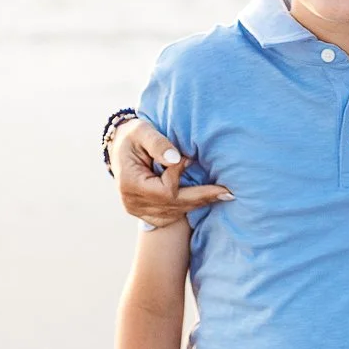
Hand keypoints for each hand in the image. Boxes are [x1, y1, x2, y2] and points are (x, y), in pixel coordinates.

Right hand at [112, 118, 231, 228]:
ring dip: (197, 203)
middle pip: (174, 206)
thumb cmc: (133, 135)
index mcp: (130, 184)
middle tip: (228, 193)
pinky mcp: (145, 214)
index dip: (178, 175)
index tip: (187, 158)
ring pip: (175, 213)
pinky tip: (202, 199)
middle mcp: (133, 203)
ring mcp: (138, 211)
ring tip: (221, 194)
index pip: (164, 190)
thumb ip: (157, 143)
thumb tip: (176, 159)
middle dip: (201, 197)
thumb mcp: (142, 131)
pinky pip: (171, 217)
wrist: (120, 147)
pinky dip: (187, 208)